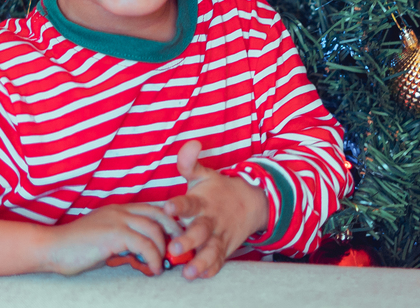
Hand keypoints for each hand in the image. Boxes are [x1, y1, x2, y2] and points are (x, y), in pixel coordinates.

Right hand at [40, 202, 182, 276]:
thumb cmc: (76, 248)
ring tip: (163, 265)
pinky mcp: (115, 234)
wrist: (52, 248)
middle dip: (173, 232)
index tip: (175, 240)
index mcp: (120, 209)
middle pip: (159, 214)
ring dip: (163, 250)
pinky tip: (152, 270)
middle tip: (179, 251)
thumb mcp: (105, 242)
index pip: (153, 209)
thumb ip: (124, 244)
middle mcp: (121, 210)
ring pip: (155, 230)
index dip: (168, 223)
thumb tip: (142, 258)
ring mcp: (118, 220)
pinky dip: (154, 259)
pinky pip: (145, 245)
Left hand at [162, 140, 268, 279]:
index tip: (168, 205)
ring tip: (188, 272)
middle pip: (199, 231)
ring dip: (200, 261)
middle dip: (188, 240)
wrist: (251, 202)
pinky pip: (220, 261)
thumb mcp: (204, 174)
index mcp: (202, 201)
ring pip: (210, 250)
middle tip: (174, 248)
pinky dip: (213, 268)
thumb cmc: (218, 190)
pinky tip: (203, 275)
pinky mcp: (225, 248)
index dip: (179, 204)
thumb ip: (190, 163)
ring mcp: (219, 235)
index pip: (189, 202)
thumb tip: (190, 143)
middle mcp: (210, 220)